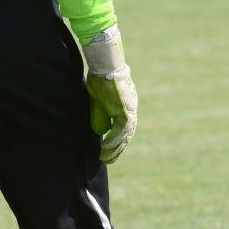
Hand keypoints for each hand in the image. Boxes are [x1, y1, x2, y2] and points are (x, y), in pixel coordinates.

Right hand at [82, 25, 137, 163]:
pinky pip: (120, 130)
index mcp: (126, 106)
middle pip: (127, 134)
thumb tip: (101, 132)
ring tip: (106, 159)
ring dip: (115, 148)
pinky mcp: (125, 110)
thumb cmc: (100, 79)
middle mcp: (131, 109)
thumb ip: (101, 116)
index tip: (110, 151)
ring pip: (125, 135)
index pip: (124, 128)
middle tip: (109, 160)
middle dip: (118, 149)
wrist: (106, 67)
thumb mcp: (98, 101)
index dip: (117, 141)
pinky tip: (106, 149)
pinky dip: (113, 140)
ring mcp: (129, 109)